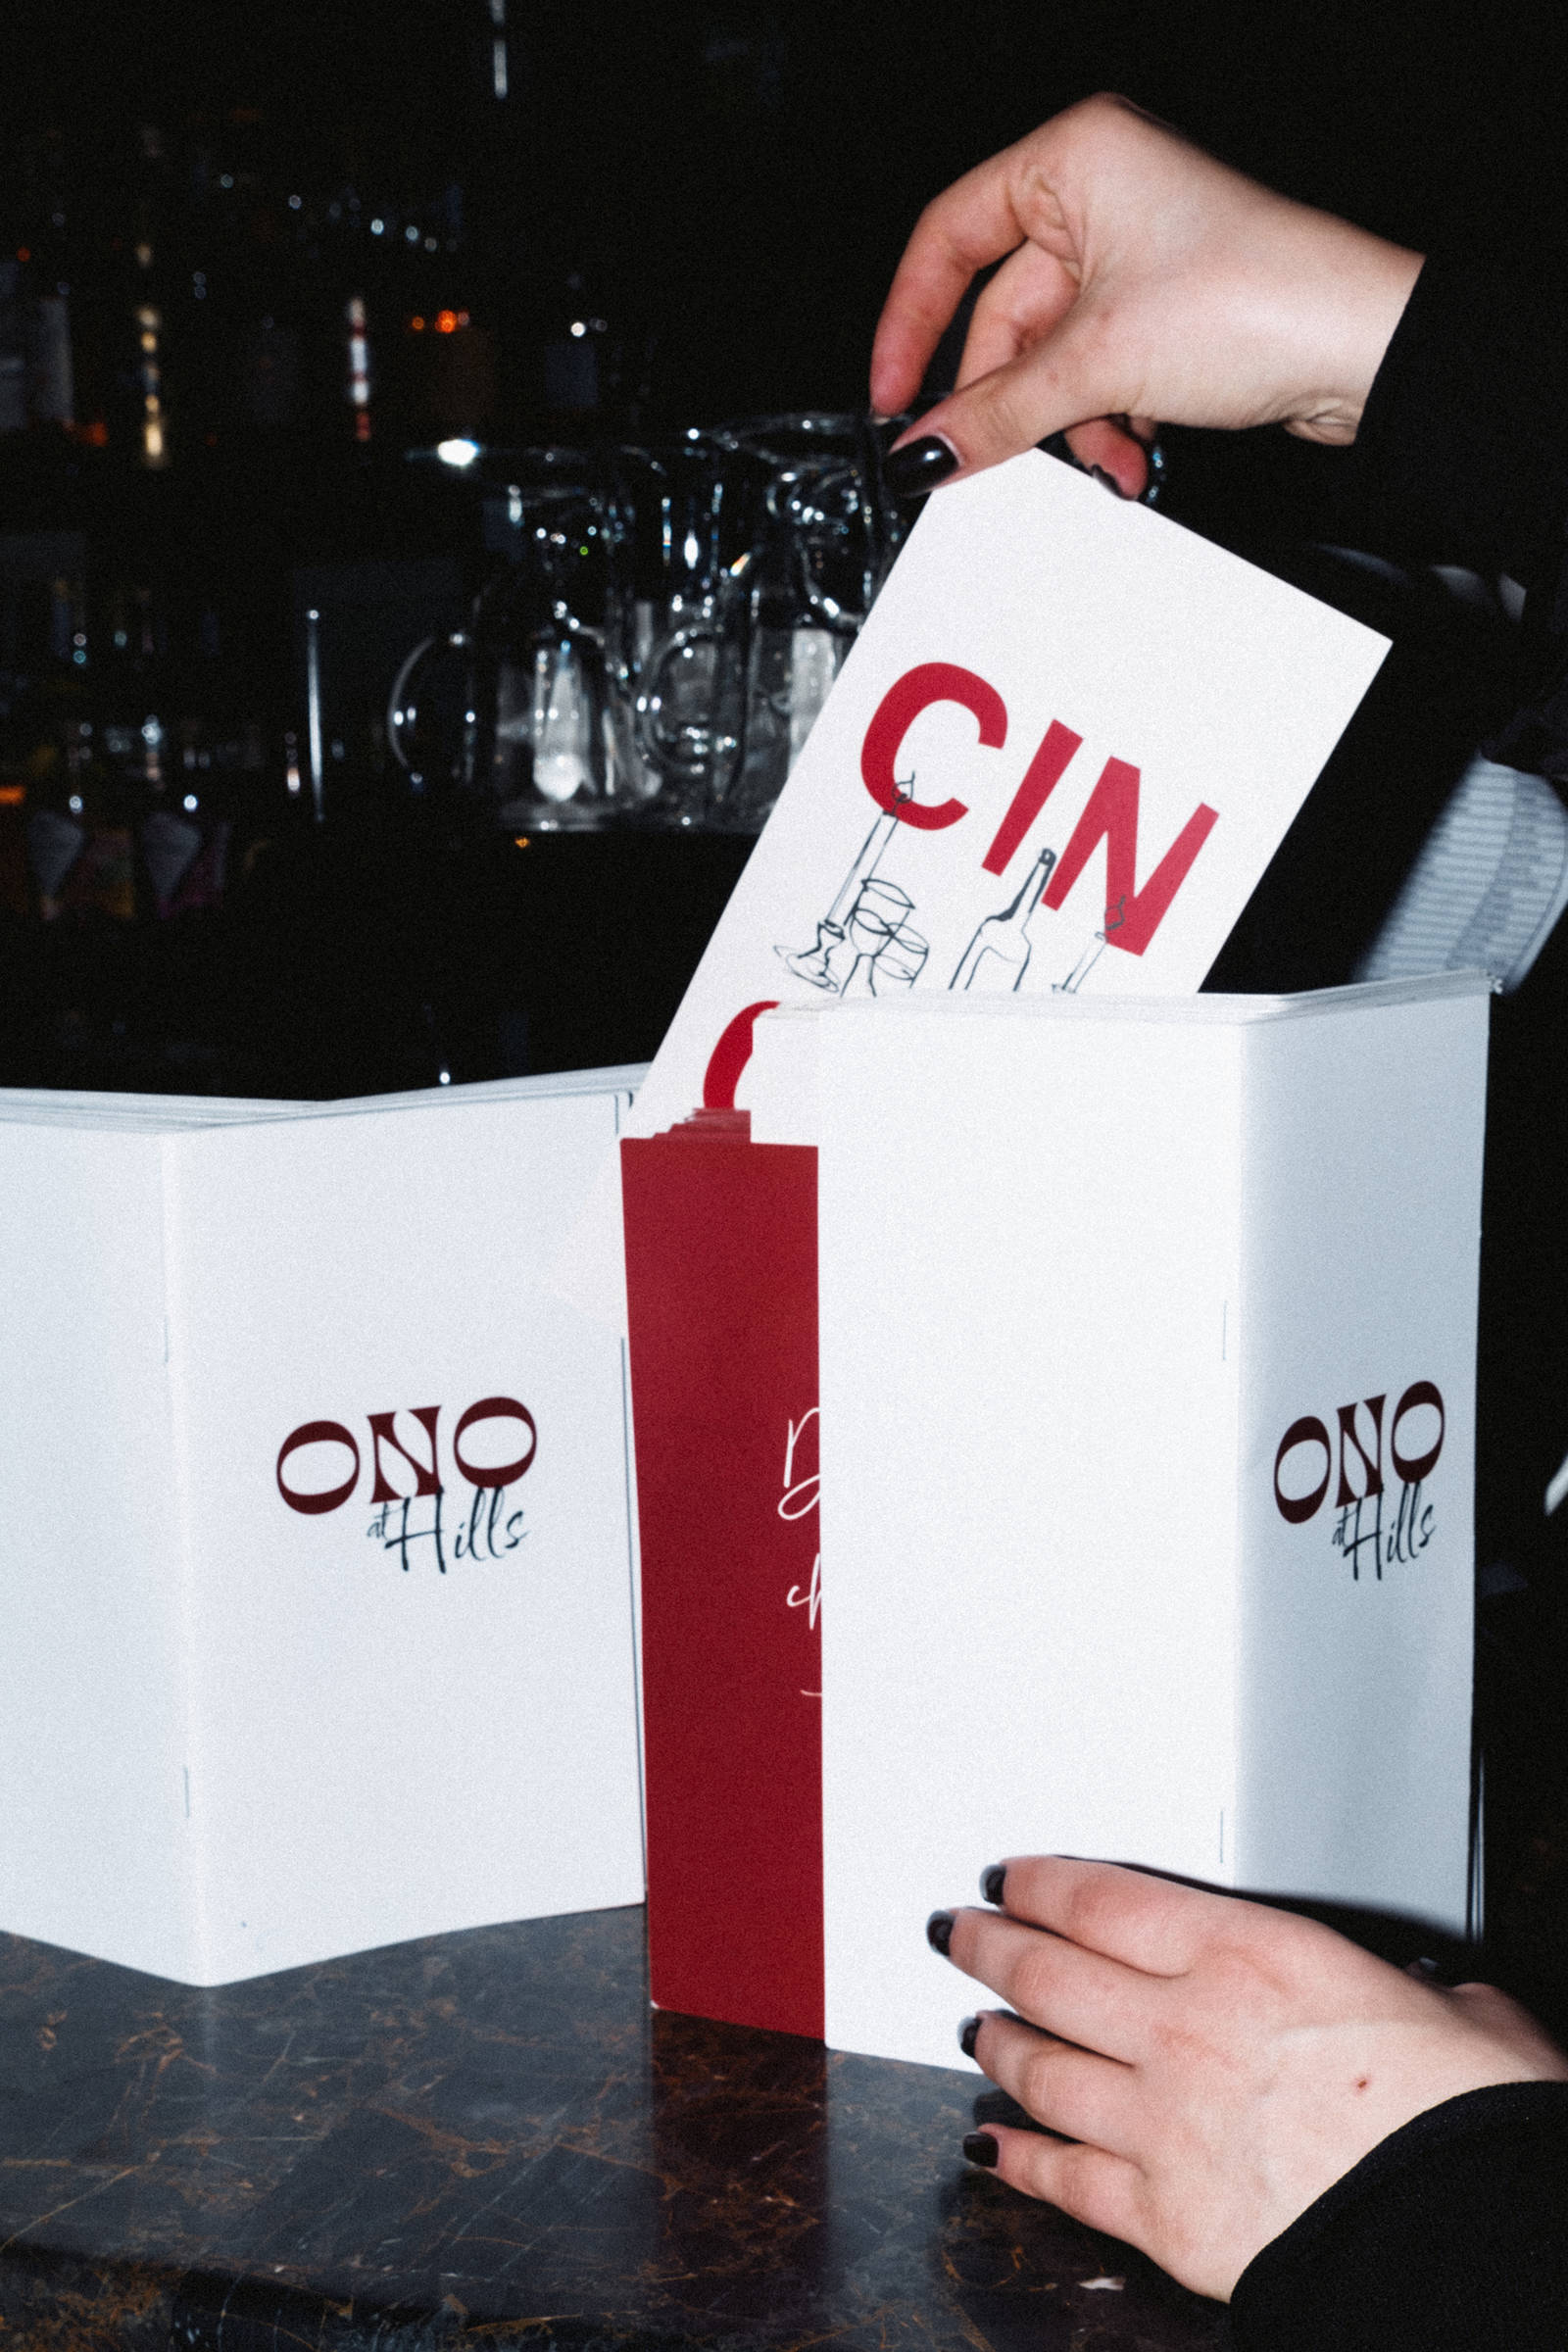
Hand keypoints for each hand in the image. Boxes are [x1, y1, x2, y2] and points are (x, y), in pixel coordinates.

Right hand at [870, 94, 1423, 497]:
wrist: (1365, 349)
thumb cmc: (1258, 299)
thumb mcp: (1097, 364)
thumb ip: (995, 413)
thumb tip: (923, 449)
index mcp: (1074, 158)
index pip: (949, 238)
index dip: (909, 323)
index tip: (892, 396)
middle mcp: (1102, 193)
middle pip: (1002, 314)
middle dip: (1010, 398)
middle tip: (980, 458)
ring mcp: (1136, 253)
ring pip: (1051, 356)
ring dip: (1066, 422)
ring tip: (1101, 456)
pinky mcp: (1165, 309)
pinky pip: (1096, 373)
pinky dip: (1104, 421)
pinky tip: (1131, 452)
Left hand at [932, 1855, 1567, 2301]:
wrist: (1465, 2234)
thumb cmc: (1467, 2121)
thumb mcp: (1452, 2012)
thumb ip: (1409, 1991)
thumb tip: (1431, 2001)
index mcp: (1250, 1956)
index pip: (1102, 1901)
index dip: (1039, 1884)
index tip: (1010, 1878)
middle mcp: (1187, 2029)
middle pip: (1049, 1973)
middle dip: (990, 1947)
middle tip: (958, 1932)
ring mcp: (1163, 2124)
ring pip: (1040, 2069)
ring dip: (994, 2044)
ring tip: (971, 2028)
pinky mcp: (1163, 2217)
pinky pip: (1064, 2179)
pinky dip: (1016, 2159)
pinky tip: (990, 2146)